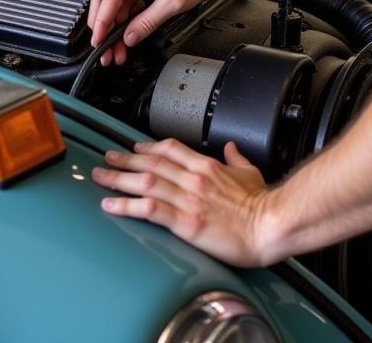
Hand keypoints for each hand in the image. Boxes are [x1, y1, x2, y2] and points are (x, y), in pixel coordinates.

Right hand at [88, 0, 220, 64]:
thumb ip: (148, 22)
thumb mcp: (174, 2)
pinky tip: (126, 30)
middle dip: (102, 24)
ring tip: (116, 45)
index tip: (98, 40)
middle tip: (104, 47)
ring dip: (112, 21)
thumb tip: (130, 37)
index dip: (102, 22)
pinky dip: (123, 13)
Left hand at [92, 138, 274, 266]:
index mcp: (207, 166)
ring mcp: (188, 199)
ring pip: (145, 182)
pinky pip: (149, 210)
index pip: (170, 149)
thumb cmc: (262, 204)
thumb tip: (231, 148)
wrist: (270, 225)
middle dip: (125, 159)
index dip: (148, 147)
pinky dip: (127, 206)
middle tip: (107, 157)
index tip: (135, 147)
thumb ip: (236, 159)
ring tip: (101, 177)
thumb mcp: (250, 172)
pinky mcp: (186, 222)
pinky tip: (112, 206)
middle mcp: (193, 179)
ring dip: (119, 178)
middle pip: (151, 162)